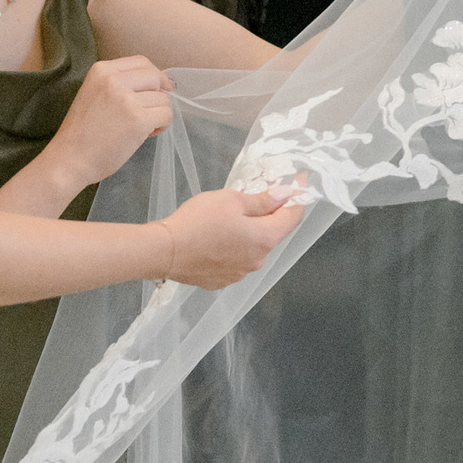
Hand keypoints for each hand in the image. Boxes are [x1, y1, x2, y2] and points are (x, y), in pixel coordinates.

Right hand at [45, 55, 174, 189]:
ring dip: (158, 114)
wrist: (69, 159)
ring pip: (163, 99)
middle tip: (148, 112)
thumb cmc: (82, 132)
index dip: (155, 76)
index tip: (160, 88)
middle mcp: (114, 80)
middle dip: (158, 94)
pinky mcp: (138, 119)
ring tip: (140, 127)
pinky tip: (147, 134)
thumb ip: (120, 83)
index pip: (141, 62)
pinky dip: (162, 125)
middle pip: (155, 77)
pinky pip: (166, 115)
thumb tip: (160, 83)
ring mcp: (127, 99)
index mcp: (101, 70)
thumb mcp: (94, 93)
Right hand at [159, 186, 304, 288]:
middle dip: (272, 214)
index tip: (298, 181)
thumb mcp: (232, 201)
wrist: (164, 252)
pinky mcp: (221, 281)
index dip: (297, 197)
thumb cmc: (198, 221)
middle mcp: (257, 261)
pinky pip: (236, 260)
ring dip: (252, 233)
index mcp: (264, 239)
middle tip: (264, 194)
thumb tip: (286, 196)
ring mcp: (239, 274)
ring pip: (253, 248)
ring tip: (235, 218)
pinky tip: (220, 238)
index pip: (292, 217)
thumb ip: (262, 200)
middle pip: (273, 234)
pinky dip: (235, 248)